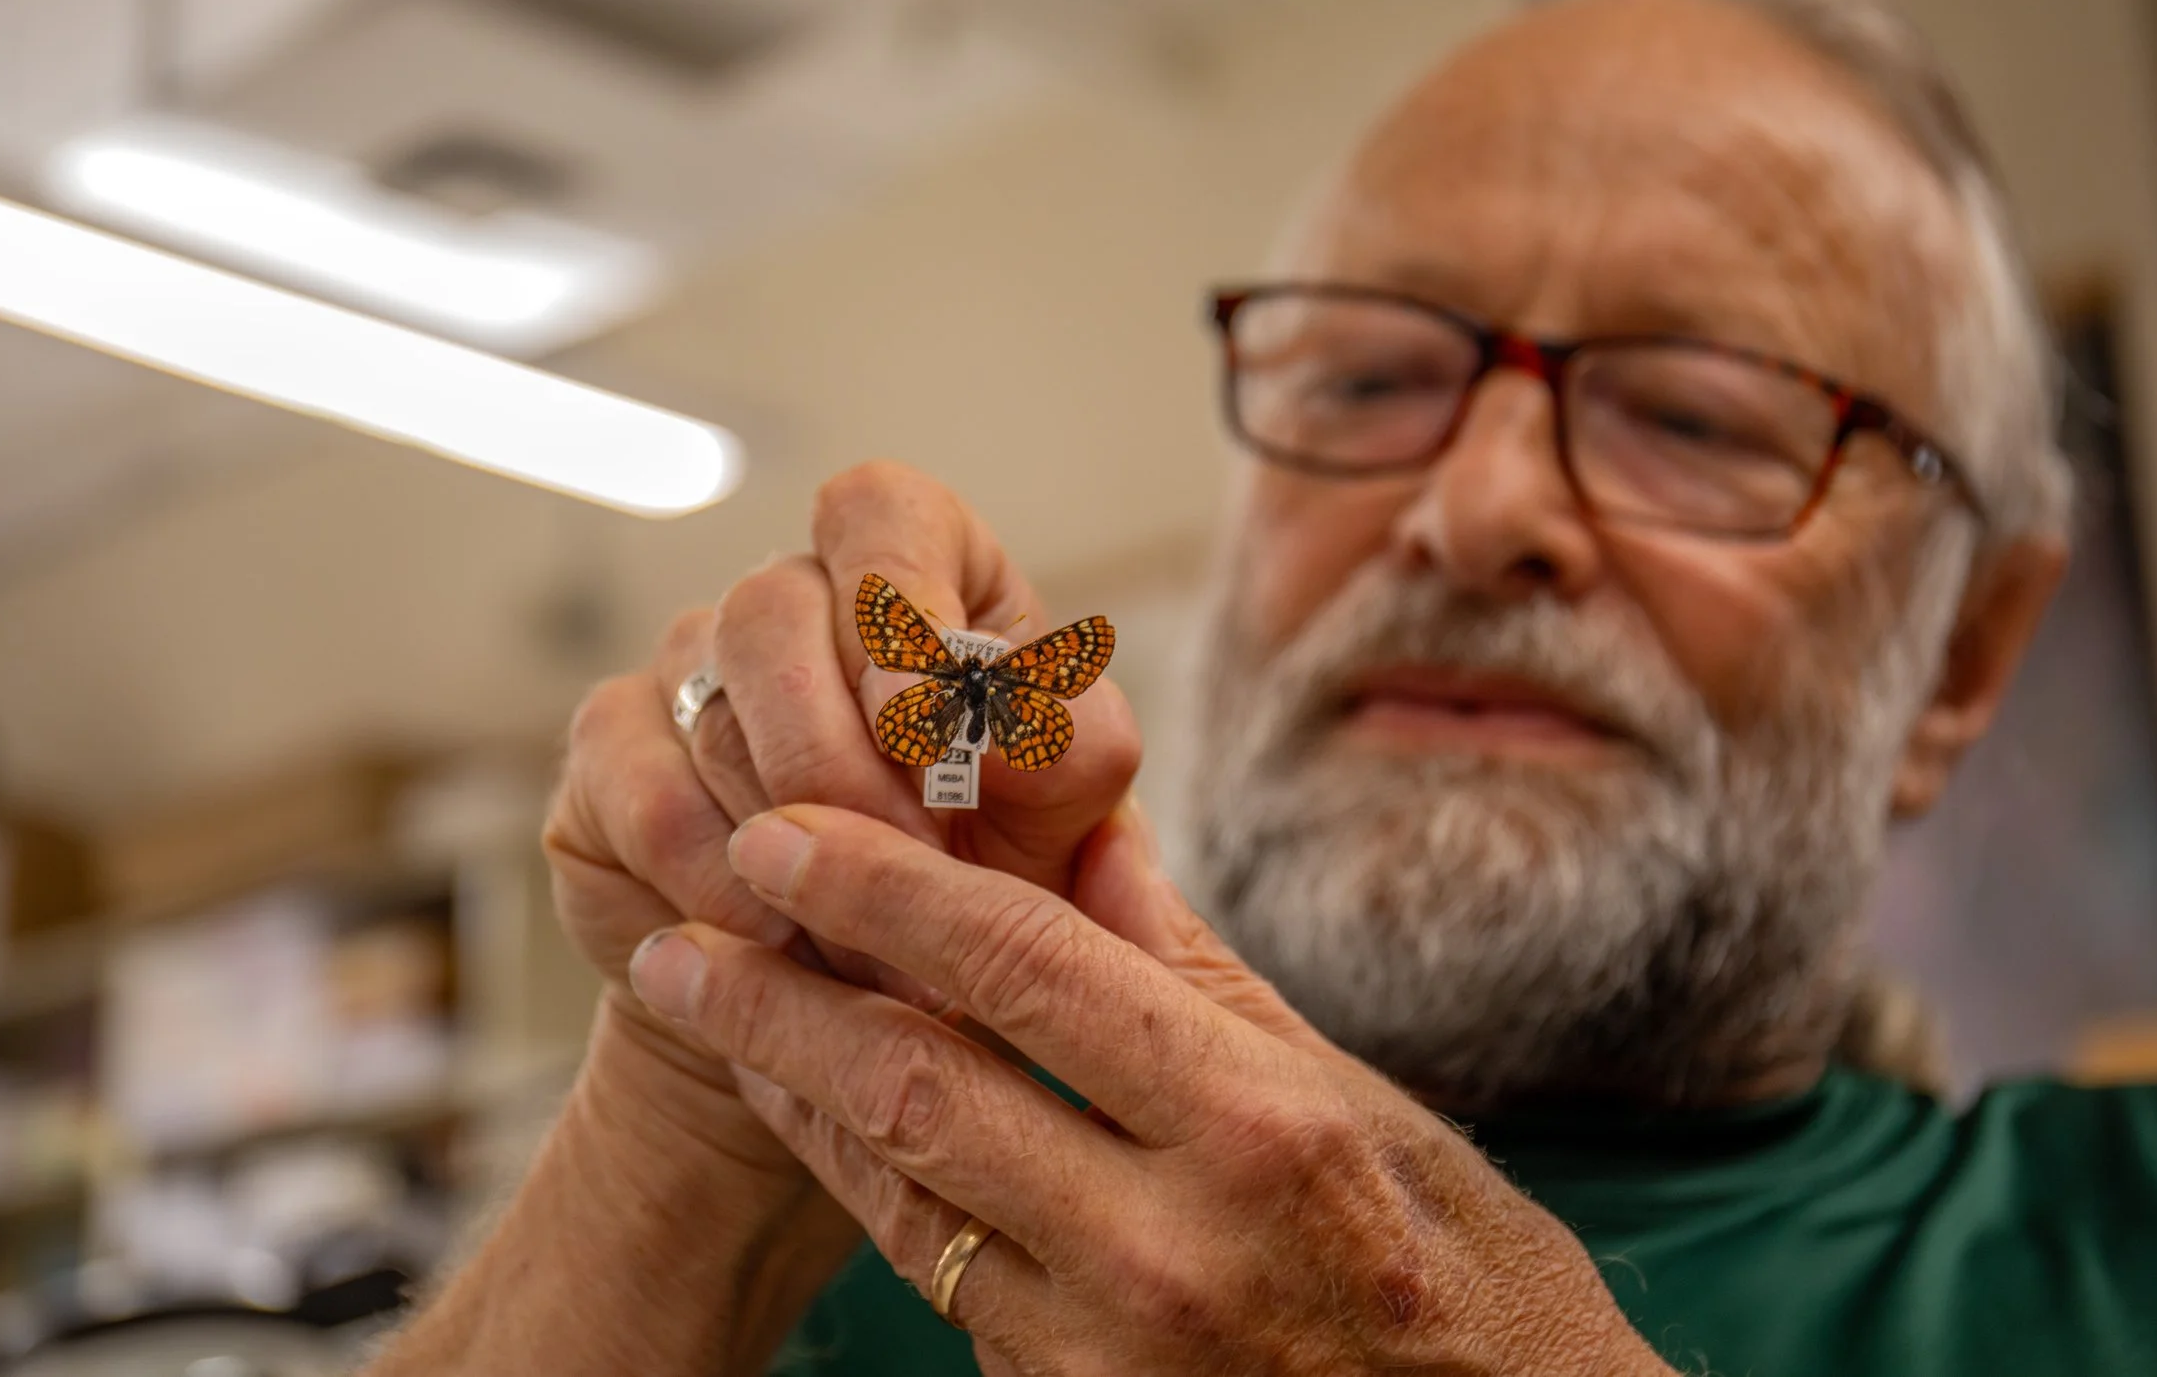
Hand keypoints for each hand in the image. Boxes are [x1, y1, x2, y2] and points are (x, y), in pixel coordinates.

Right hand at [490, 462, 1134, 1371]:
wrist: (873, 996)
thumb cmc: (989, 868)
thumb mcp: (1064, 809)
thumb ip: (1066, 748)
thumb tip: (998, 732)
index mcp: (909, 565)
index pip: (874, 510)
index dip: (894, 599)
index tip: (928, 723)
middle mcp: (784, 599)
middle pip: (769, 616)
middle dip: (846, 763)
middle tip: (916, 874)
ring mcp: (681, 672)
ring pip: (714, 724)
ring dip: (801, 849)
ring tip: (876, 944)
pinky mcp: (612, 762)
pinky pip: (651, 806)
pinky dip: (723, 886)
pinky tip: (778, 941)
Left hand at [625, 801, 1672, 1376]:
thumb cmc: (1468, 1289)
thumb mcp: (1367, 1111)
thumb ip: (1208, 979)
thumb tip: (1094, 839)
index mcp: (1259, 1128)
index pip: (1027, 970)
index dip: (886, 889)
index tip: (790, 832)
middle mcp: (1171, 1244)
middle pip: (922, 1083)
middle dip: (784, 993)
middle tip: (688, 921)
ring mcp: (1110, 1351)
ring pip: (902, 1189)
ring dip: (794, 1088)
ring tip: (714, 1002)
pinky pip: (940, 1277)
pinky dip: (865, 1182)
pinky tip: (814, 1115)